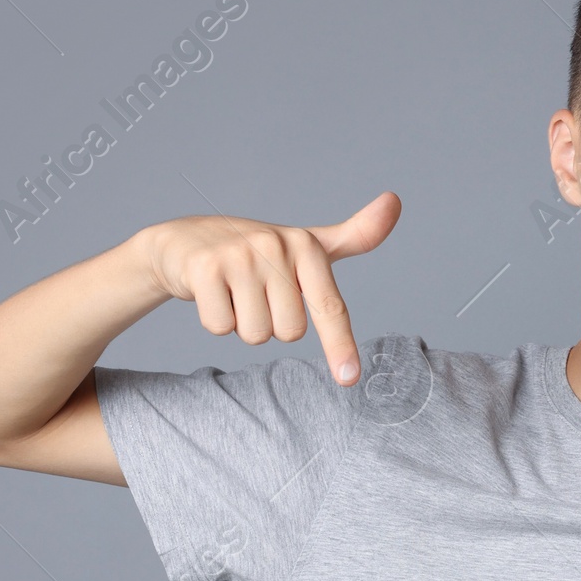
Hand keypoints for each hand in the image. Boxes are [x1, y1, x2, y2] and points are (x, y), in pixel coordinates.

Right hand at [140, 191, 400, 383]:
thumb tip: (396, 202)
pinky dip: (215, 320)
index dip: (341, 345)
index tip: (349, 379)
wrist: (184, 241)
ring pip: (255, 334)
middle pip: (288, 332)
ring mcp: (237, 255)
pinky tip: (211, 293)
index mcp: (306, 245)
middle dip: (272, 324)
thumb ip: (355, 235)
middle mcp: (274, 246)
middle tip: (256, 295)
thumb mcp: (307, 244)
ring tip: (233, 292)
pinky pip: (221, 327)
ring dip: (243, 324)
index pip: (330, 306)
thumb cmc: (257, 252)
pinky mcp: (203, 268)